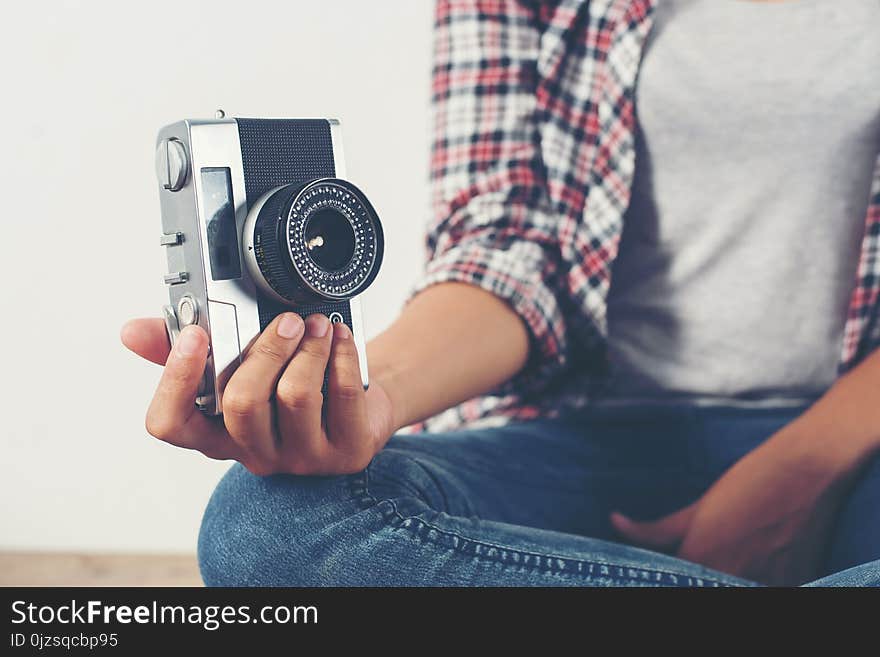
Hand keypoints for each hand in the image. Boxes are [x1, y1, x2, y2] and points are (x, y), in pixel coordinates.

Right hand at [121, 313, 395, 475]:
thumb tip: (132, 331)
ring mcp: (302, 457)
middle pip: (242, 404)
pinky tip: (339, 339)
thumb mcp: (237, 366)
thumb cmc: (286, 385)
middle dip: (264, 351)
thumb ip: (184, 349)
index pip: (172, 424)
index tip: (195, 335)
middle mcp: (255, 452)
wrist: (357, 405)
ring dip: (308, 350)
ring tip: (316, 325)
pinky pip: (342, 397)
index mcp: (216, 433)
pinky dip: (342, 358)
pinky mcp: (346, 451)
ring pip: (296, 398)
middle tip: (286, 320)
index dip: (175, 380)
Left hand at [610, 430, 850, 584]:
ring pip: (728, 589)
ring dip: (722, 579)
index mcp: (699, 559)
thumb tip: (615, 523)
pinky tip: (754, 562)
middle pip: (697, 586)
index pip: (669, 582)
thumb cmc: (749, 481)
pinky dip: (752, 582)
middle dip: (690, 578)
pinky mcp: (793, 586)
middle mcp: (729, 578)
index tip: (661, 570)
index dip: (664, 578)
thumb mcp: (698, 508)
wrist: (809, 469)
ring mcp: (763, 585)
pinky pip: (760, 591)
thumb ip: (654, 528)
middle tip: (702, 555)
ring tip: (733, 551)